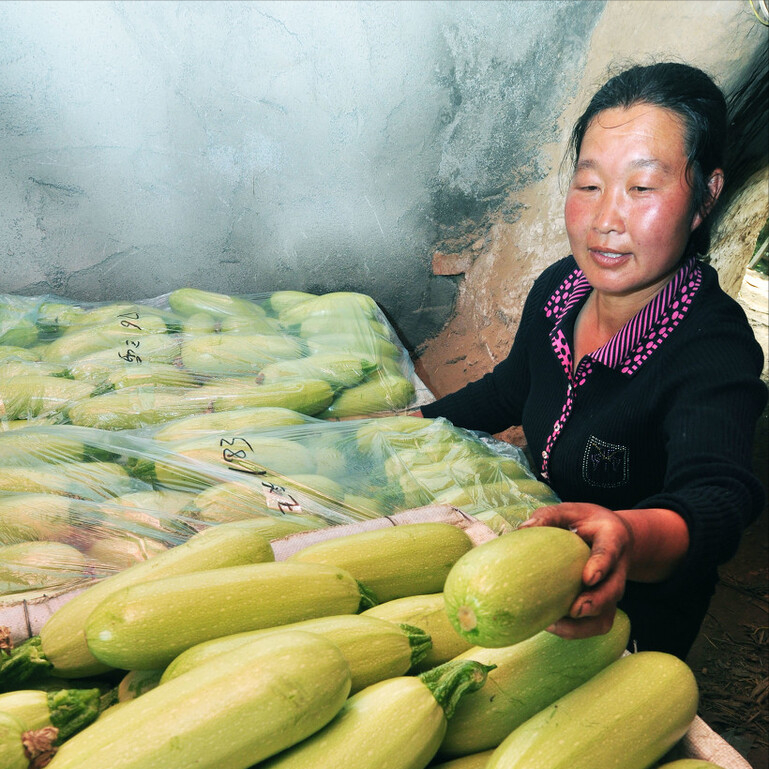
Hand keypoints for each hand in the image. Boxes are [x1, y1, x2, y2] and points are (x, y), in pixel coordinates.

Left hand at [518, 502, 633, 638]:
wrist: (612, 535)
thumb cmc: (585, 521)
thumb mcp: (570, 511)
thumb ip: (549, 516)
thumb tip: (522, 529)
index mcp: (612, 538)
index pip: (610, 552)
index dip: (601, 565)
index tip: (588, 577)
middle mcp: (617, 568)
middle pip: (613, 590)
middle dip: (596, 603)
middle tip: (575, 610)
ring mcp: (611, 589)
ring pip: (607, 614)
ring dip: (584, 626)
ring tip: (555, 625)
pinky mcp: (604, 605)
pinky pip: (596, 625)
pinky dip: (576, 631)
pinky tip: (551, 625)